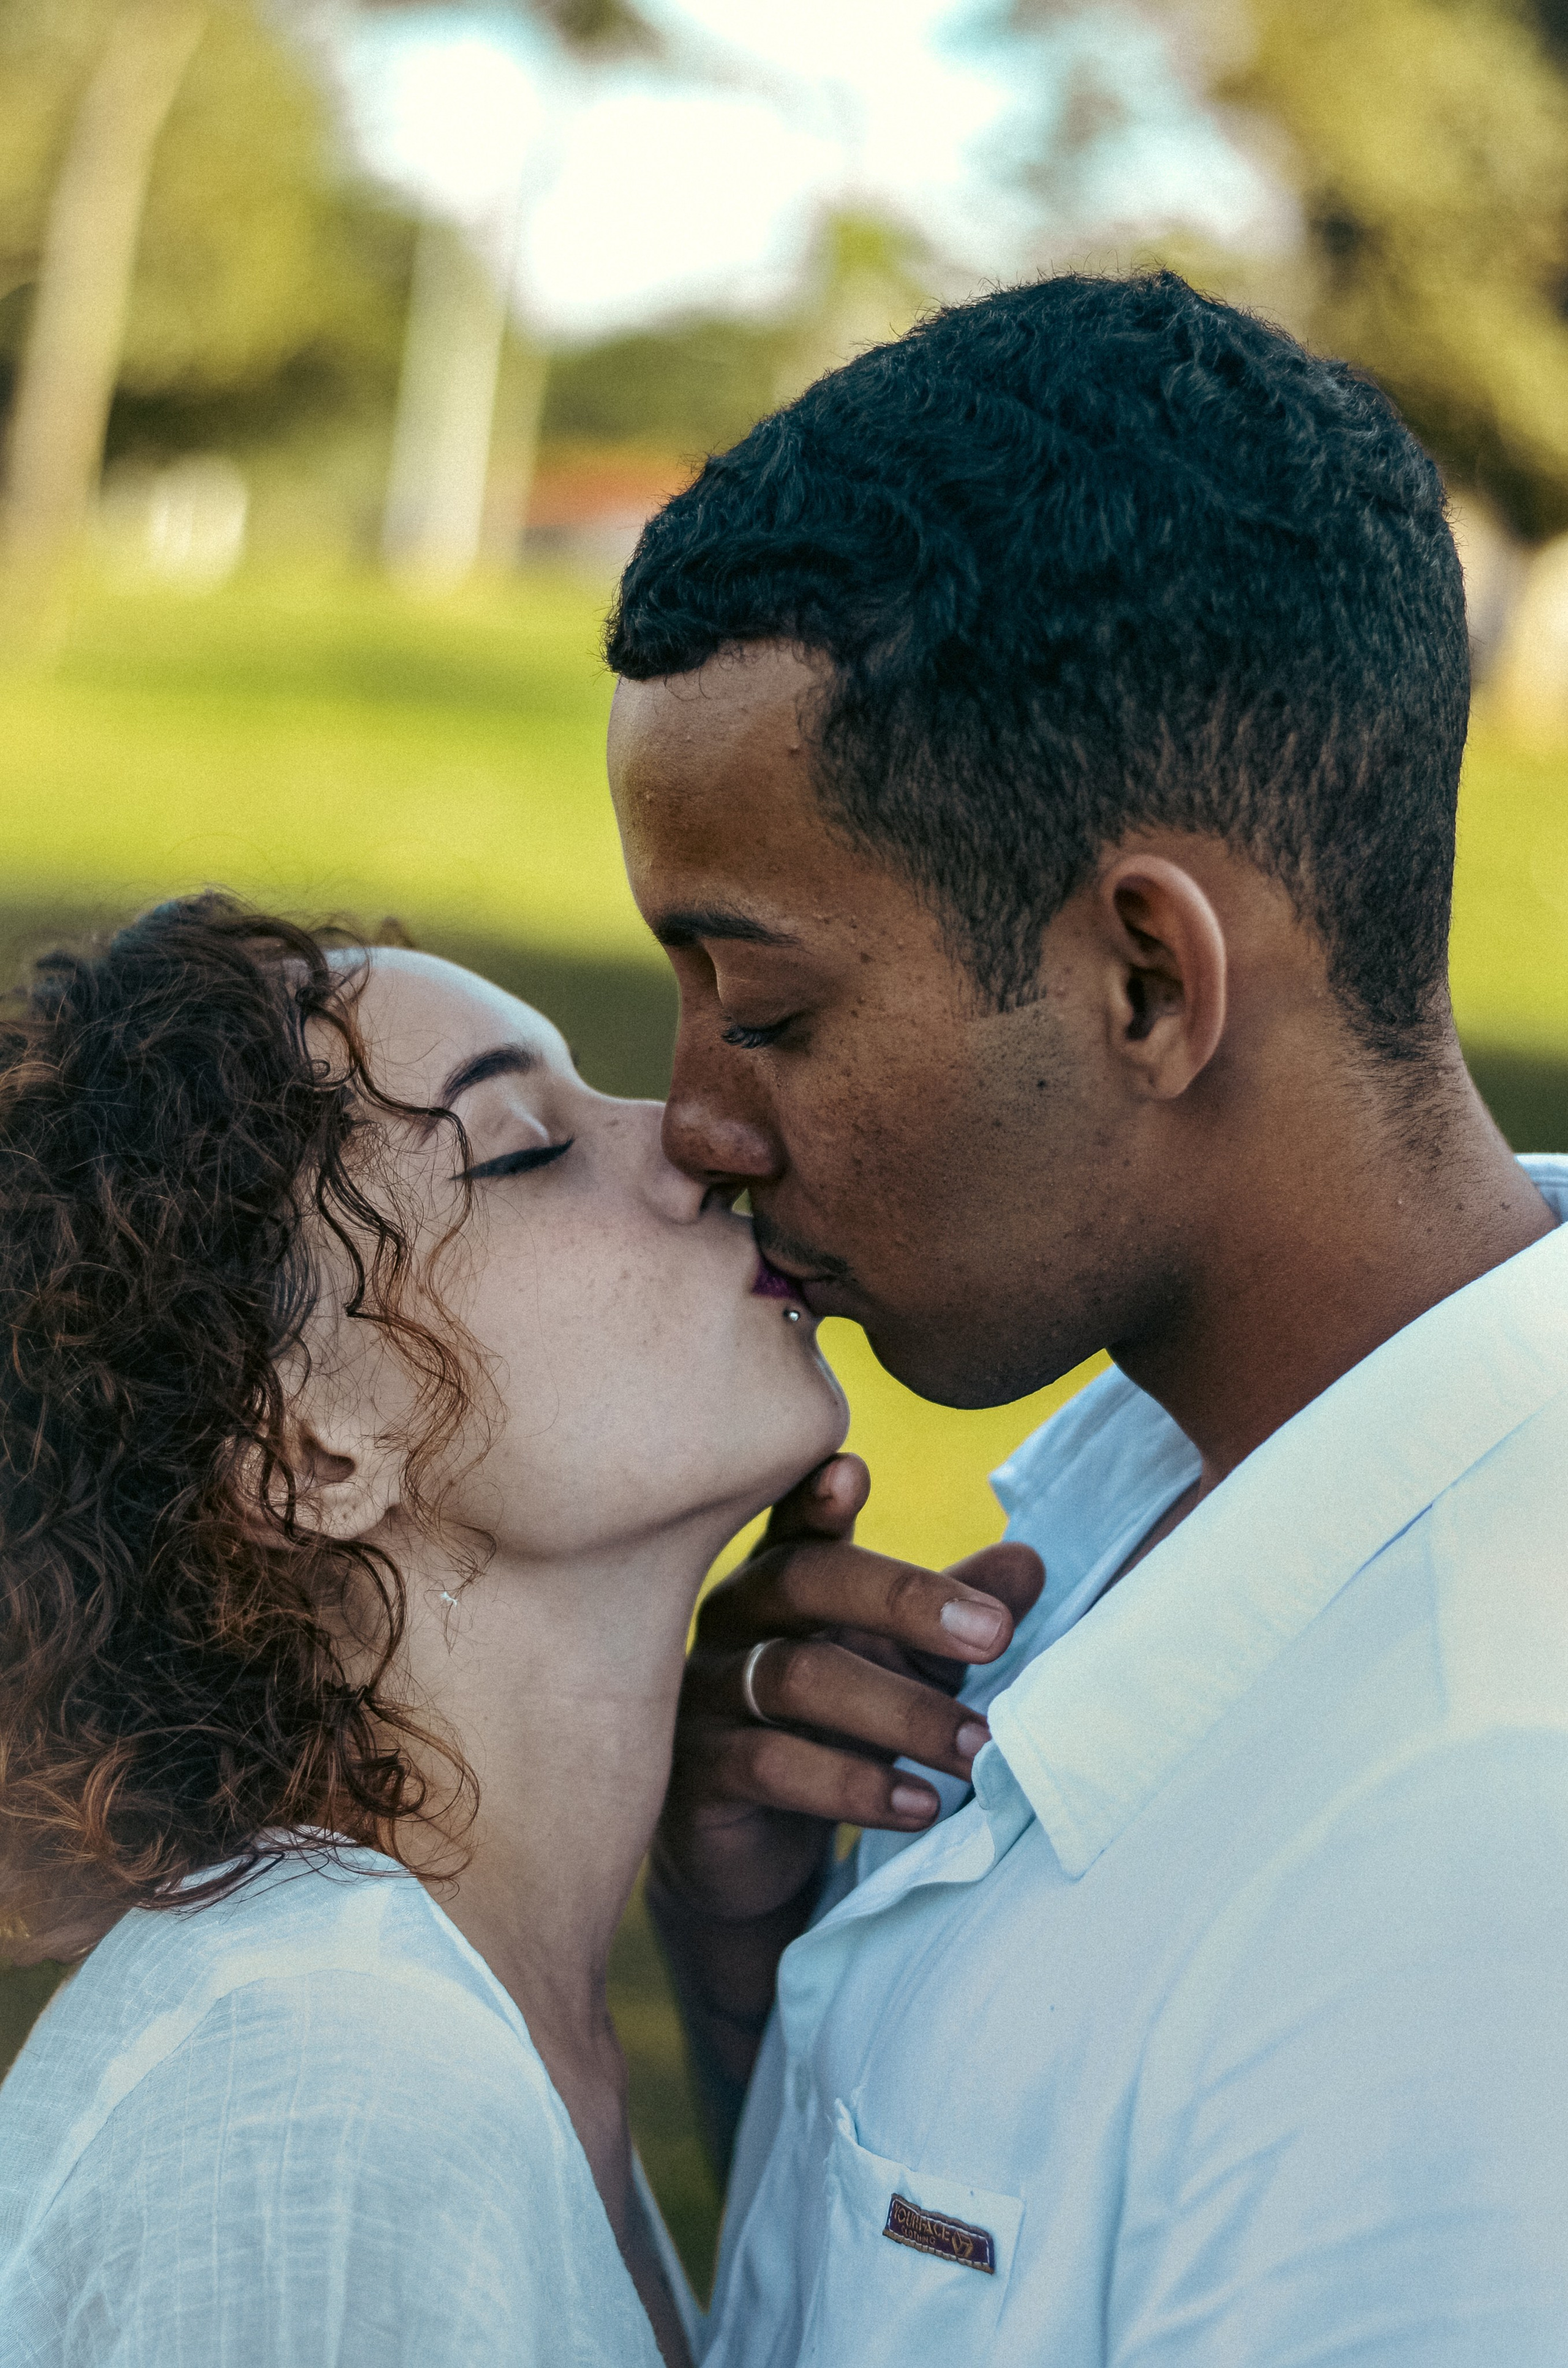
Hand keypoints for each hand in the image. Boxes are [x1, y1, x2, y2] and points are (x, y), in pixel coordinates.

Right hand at [653, 1454, 1043, 1927]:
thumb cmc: (829, 1731)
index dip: (817, 1495)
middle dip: (905, 1599)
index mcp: (782, 1576)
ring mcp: (706, 1690)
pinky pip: (771, 1764)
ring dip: (904, 1714)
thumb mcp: (899, 1666)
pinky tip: (921, 1806)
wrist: (745, 1851)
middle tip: (997, 1634)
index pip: (796, 1520)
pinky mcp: (696, 1771)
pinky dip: (853, 1786)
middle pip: (804, 1579)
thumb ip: (951, 1617)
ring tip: (979, 1750)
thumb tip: (1030, 1563)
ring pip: (795, 1677)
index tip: (853, 1472)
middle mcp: (734, 1617)